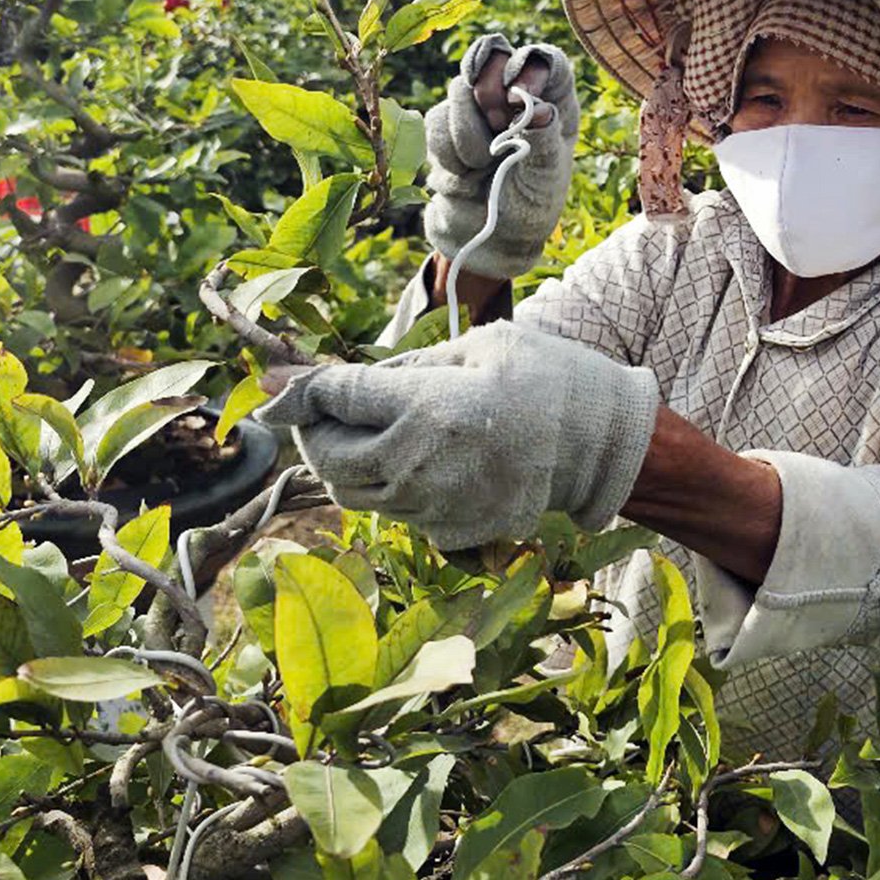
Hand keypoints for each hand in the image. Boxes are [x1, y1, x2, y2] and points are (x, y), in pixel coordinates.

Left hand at [256, 322, 657, 549]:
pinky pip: (390, 511)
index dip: (296, 391)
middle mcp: (420, 465)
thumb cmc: (543, 377)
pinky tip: (416, 459)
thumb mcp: (475, 346)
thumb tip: (326, 380)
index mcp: (427, 407)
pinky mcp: (447, 532)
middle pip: (325, 456)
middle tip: (329, 409)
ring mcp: (433, 506)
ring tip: (374, 431)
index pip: (332, 399)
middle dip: (313, 431)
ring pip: (349, 491)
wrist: (603, 444)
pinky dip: (384, 486)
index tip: (275, 386)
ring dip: (344, 461)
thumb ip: (397, 366)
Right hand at [423, 34, 579, 280]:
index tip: (515, 94)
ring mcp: (477, 110)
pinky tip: (464, 177)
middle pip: (492, 57)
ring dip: (467, 139)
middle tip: (496, 128)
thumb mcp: (545, 181)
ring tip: (483, 170)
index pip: (544, 59)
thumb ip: (541, 141)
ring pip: (457, 93)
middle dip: (486, 95)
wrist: (487, 243)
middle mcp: (515, 98)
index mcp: (553, 103)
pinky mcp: (446, 128)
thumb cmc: (528, 210)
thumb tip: (538, 108)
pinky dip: (448, 155)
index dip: (526, 65)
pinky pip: (434, 123)